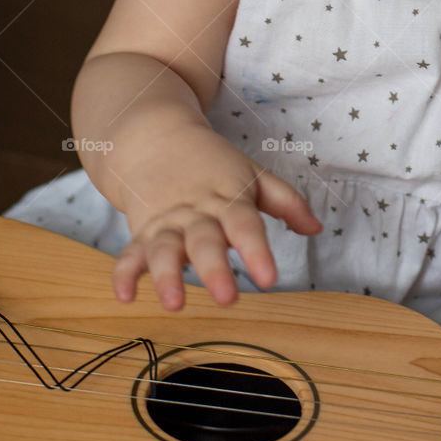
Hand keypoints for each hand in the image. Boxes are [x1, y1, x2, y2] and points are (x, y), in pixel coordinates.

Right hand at [110, 122, 321, 310]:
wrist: (156, 137)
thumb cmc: (214, 164)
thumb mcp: (253, 175)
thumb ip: (286, 201)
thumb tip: (316, 228)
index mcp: (228, 200)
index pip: (245, 225)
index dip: (256, 251)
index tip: (268, 279)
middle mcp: (196, 213)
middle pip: (204, 240)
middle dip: (214, 269)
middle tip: (227, 298)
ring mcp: (166, 223)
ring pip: (164, 249)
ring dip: (167, 276)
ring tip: (174, 303)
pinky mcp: (141, 231)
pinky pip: (129, 252)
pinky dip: (124, 273)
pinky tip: (124, 295)